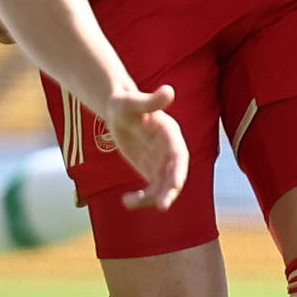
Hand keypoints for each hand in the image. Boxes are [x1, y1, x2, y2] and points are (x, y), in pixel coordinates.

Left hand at [99, 84, 185, 209]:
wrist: (118, 112)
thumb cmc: (124, 103)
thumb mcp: (132, 102)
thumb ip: (150, 100)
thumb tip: (169, 91)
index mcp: (170, 134)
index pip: (179, 155)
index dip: (179, 171)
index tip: (176, 186)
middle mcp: (170, 150)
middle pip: (175, 175)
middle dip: (170, 191)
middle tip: (162, 206)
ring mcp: (161, 162)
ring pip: (163, 187)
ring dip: (152, 198)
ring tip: (129, 203)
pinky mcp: (151, 170)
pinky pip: (151, 190)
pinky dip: (141, 198)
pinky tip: (126, 201)